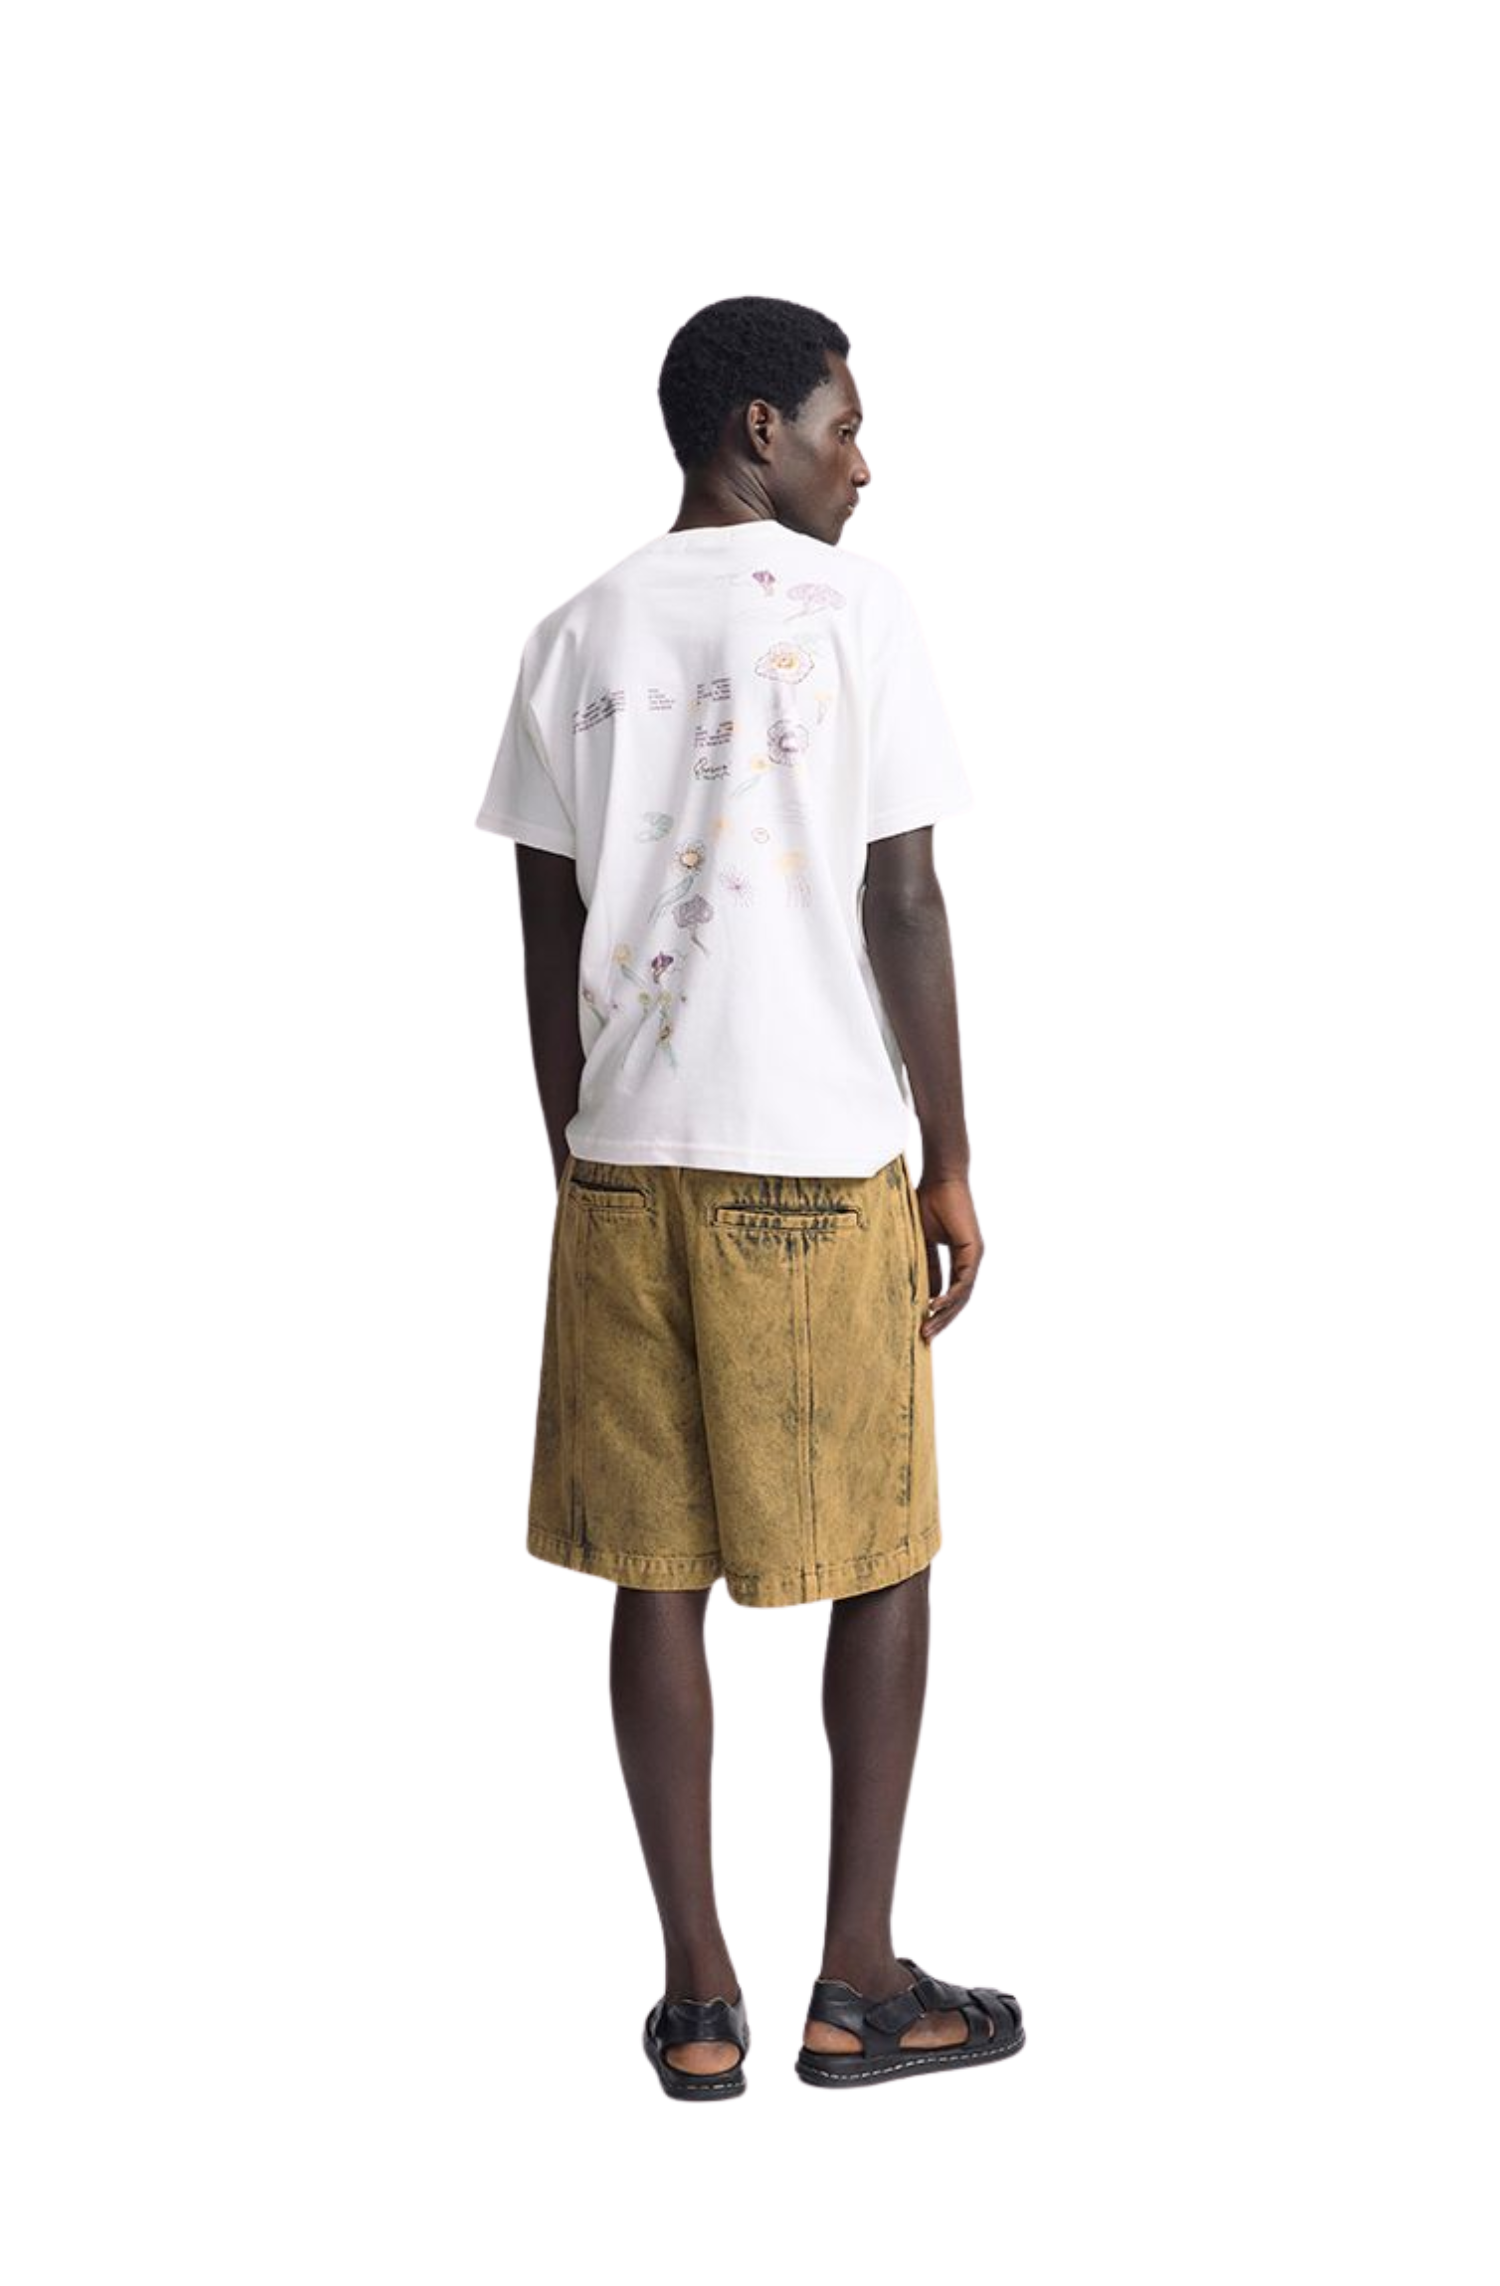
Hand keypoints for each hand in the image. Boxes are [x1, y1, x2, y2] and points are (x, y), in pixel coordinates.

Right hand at [916, 1174, 981, 1341]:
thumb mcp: (922, 1241)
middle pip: (959, 1299)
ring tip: (928, 1328)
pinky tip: (935, 1306)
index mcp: (959, 1257)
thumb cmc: (929, 1203)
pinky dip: (950, 1296)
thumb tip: (925, 1292)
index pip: (950, 1291)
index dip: (937, 1309)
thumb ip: (927, 1265)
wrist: (941, 1179)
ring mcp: (974, 1256)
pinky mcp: (974, 1251)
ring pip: (962, 1295)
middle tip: (925, 1336)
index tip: (921, 1324)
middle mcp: (970, 1260)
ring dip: (945, 1313)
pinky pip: (963, 1281)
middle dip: (942, 1319)